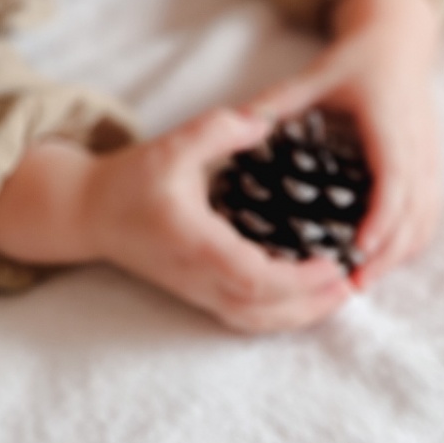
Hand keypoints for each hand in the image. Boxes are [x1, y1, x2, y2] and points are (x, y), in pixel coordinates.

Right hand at [0, 109, 351, 332]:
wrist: (89, 213)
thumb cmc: (130, 179)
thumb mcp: (170, 144)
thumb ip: (218, 130)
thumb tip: (265, 122)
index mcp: (194, 242)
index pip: (252, 275)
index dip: (297, 278)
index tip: (332, 261)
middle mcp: (197, 276)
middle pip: (261, 309)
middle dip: (311, 304)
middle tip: (354, 281)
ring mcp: (197, 290)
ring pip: (254, 320)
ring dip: (300, 316)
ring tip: (341, 294)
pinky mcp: (197, 292)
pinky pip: (244, 316)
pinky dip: (280, 316)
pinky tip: (308, 300)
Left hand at [246, 0, 442, 291]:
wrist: (400, 39)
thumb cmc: (355, 58)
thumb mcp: (314, 75)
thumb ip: (276, 101)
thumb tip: (235, 126)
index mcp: (389, 122)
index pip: (394, 179)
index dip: (380, 218)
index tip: (357, 248)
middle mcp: (416, 143)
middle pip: (415, 210)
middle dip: (388, 252)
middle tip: (352, 284)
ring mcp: (429, 155)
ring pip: (428, 215)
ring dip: (402, 251)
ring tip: (364, 279)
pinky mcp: (432, 162)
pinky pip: (431, 209)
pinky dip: (413, 238)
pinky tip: (385, 257)